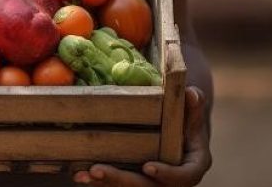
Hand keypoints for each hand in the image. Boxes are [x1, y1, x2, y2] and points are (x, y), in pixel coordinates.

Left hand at [73, 86, 210, 185]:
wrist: (178, 129)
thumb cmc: (185, 117)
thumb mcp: (190, 110)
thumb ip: (192, 105)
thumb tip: (192, 93)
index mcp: (192, 165)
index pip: (185, 176)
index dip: (167, 175)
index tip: (148, 167)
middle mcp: (173, 180)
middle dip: (122, 181)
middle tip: (97, 170)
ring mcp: (153, 183)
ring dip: (106, 183)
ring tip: (82, 175)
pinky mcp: (135, 180)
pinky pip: (117, 185)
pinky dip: (99, 181)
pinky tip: (79, 174)